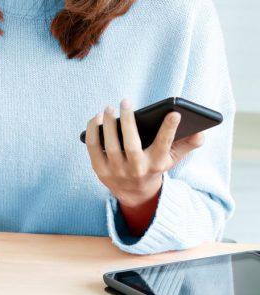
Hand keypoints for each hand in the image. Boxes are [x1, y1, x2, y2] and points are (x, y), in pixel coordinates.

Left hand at [85, 99, 204, 206]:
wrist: (134, 193)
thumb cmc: (153, 167)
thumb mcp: (171, 159)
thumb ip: (186, 145)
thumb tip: (201, 133)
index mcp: (156, 164)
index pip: (164, 145)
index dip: (170, 129)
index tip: (175, 113)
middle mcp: (136, 169)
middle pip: (131, 145)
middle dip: (128, 121)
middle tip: (125, 101)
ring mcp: (116, 171)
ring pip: (110, 145)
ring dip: (108, 124)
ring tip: (109, 108)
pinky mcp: (100, 169)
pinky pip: (93, 146)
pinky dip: (93, 130)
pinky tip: (97, 117)